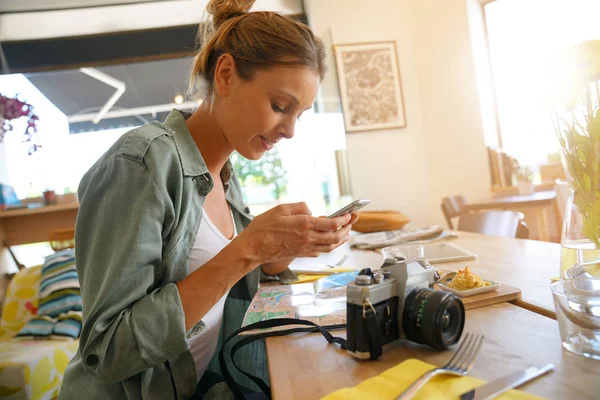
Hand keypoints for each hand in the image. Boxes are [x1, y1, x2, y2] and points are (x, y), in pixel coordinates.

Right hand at [236, 202, 357, 264]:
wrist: (253, 248)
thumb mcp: (280, 208)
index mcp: (304, 225)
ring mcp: (304, 248)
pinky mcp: (300, 254)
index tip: (349, 214)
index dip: (343, 219)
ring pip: (330, 247)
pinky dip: (328, 246)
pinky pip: (320, 251)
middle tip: (352, 222)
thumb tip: (310, 211)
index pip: (331, 224)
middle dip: (347, 229)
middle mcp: (307, 238)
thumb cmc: (263, 227)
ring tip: (346, 232)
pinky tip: (329, 241)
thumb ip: (299, 207)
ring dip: (341, 240)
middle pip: (335, 237)